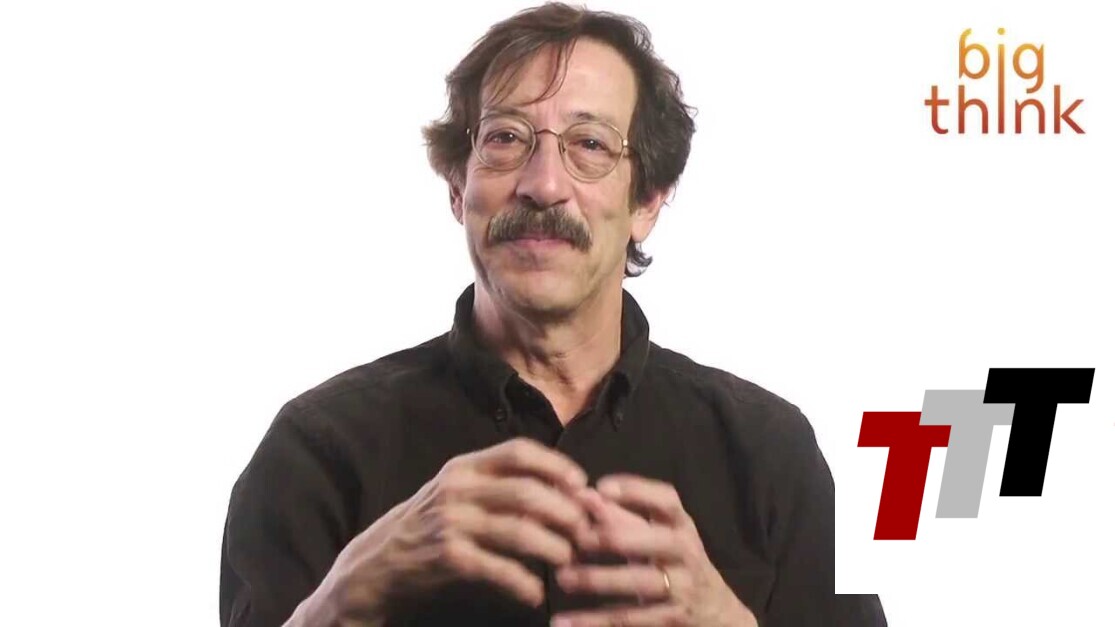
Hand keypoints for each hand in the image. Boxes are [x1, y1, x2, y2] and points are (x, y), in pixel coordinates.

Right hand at [301, 438, 591, 624]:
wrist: (372, 567)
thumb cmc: (426, 529)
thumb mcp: (455, 494)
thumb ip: (497, 488)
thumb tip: (560, 491)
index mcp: (463, 466)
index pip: (518, 451)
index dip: (556, 465)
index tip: (582, 484)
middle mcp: (457, 489)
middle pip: (529, 492)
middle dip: (567, 513)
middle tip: (586, 532)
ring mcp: (451, 523)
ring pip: (521, 531)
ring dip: (555, 549)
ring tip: (570, 562)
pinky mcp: (447, 559)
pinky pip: (500, 569)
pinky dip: (525, 583)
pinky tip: (536, 593)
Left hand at [551, 475, 757, 626]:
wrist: (719, 616)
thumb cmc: (678, 566)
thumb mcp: (660, 539)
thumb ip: (623, 517)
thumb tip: (585, 494)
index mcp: (682, 527)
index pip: (667, 501)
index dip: (637, 490)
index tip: (602, 487)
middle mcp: (686, 554)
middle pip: (654, 541)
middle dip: (615, 537)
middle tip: (578, 538)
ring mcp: (681, 589)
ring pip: (640, 583)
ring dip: (599, 580)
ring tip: (564, 578)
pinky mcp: (670, 620)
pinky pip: (630, 619)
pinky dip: (596, 622)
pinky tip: (566, 621)